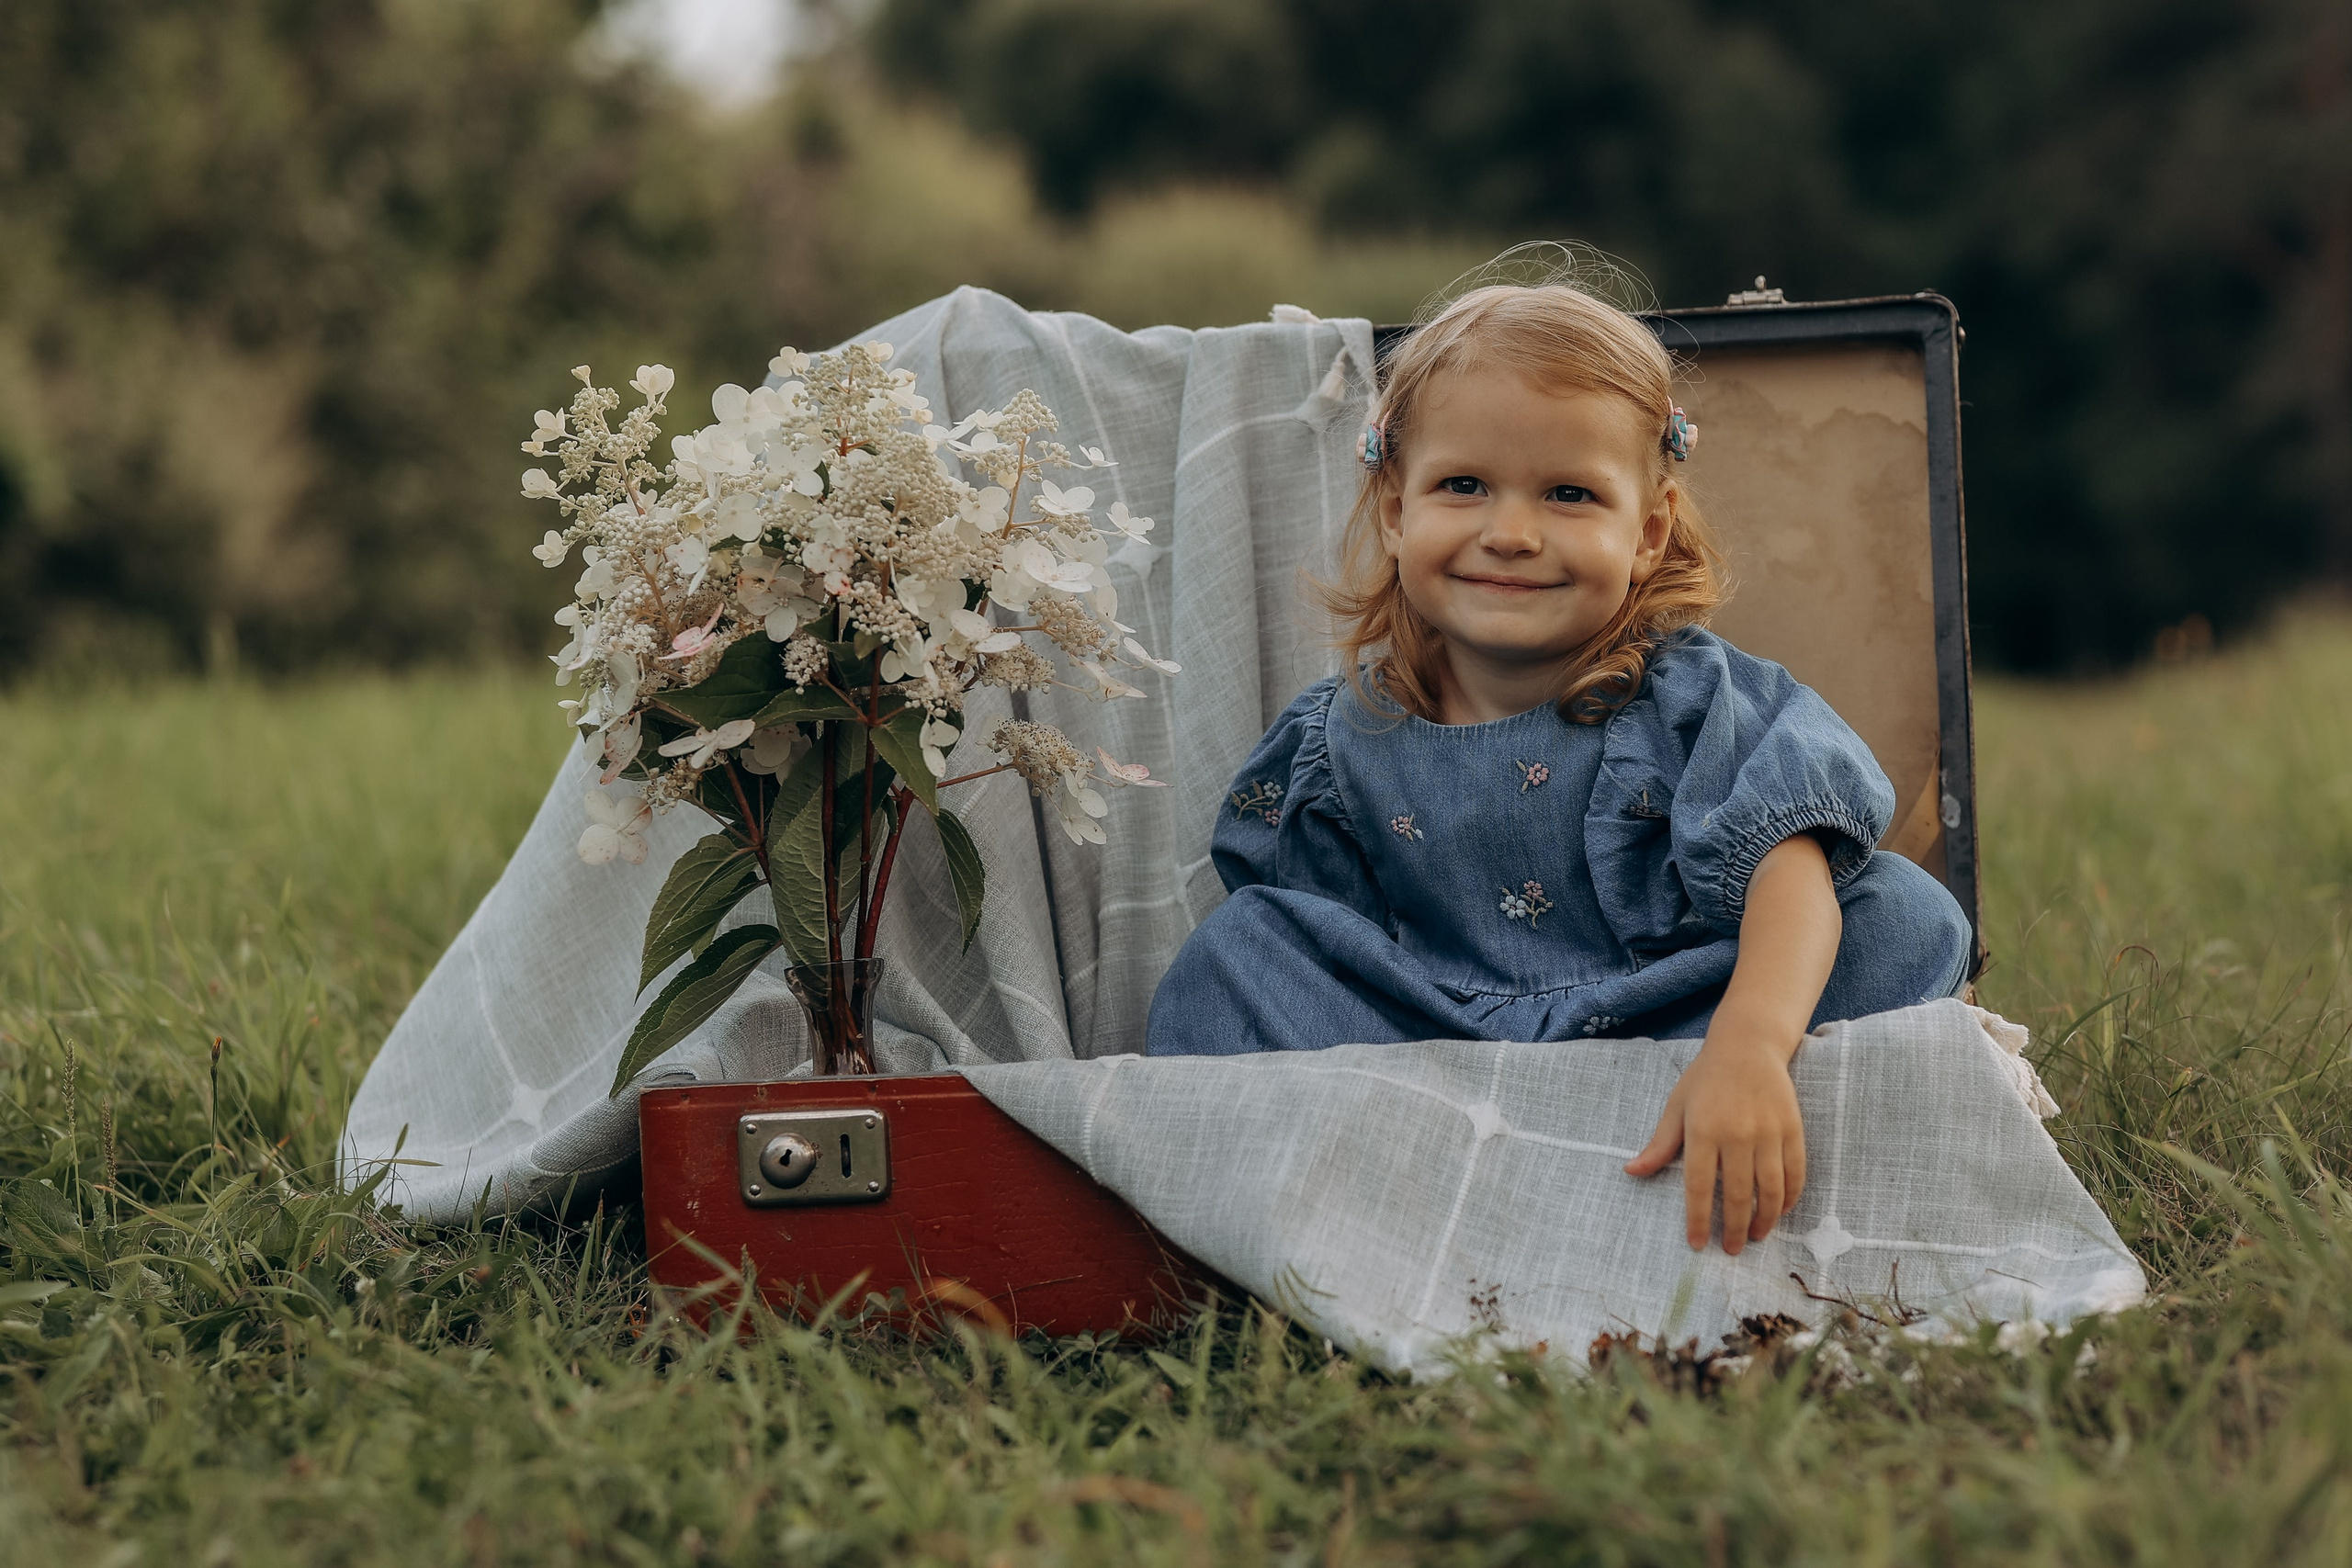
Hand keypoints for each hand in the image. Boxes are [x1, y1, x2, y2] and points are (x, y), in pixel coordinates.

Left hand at [1623, 1016, 1808, 1252]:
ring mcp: (1768, 1132)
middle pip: (1738, 1194)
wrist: (1747, 1045)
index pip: (1699, 1186)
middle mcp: (1737, 1134)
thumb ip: (1659, 1145)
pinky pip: (1795, 1172)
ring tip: (1758, 1236)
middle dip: (1735, 1229)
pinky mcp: (1792, 1129)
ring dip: (1765, 1219)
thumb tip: (1631, 1172)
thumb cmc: (1705, 1079)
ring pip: (1771, 1189)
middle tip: (1732, 1250)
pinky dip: (1790, 1197)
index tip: (1697, 1244)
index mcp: (1703, 1130)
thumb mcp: (1676, 1107)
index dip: (1698, 1220)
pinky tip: (1780, 1211)